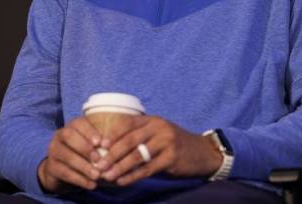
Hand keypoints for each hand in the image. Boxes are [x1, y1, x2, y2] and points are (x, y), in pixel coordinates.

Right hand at [37, 117, 104, 192]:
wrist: (61, 170)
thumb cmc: (82, 153)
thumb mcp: (90, 145)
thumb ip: (99, 143)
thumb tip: (111, 147)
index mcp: (71, 126)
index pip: (78, 123)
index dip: (90, 132)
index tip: (101, 143)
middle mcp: (59, 136)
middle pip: (69, 136)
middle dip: (85, 148)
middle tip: (99, 159)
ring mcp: (53, 151)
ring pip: (67, 156)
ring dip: (84, 167)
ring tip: (97, 175)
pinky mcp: (51, 167)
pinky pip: (65, 173)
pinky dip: (80, 179)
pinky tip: (92, 185)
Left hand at [96, 116, 222, 185]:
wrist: (202, 152)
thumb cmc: (175, 144)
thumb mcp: (158, 134)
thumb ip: (139, 138)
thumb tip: (111, 150)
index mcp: (152, 120)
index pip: (127, 123)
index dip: (111, 134)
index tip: (98, 147)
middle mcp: (159, 127)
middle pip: (130, 140)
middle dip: (112, 154)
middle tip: (98, 165)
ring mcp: (166, 142)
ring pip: (137, 155)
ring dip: (119, 167)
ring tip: (107, 176)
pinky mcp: (172, 157)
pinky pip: (147, 168)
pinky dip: (133, 176)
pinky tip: (122, 181)